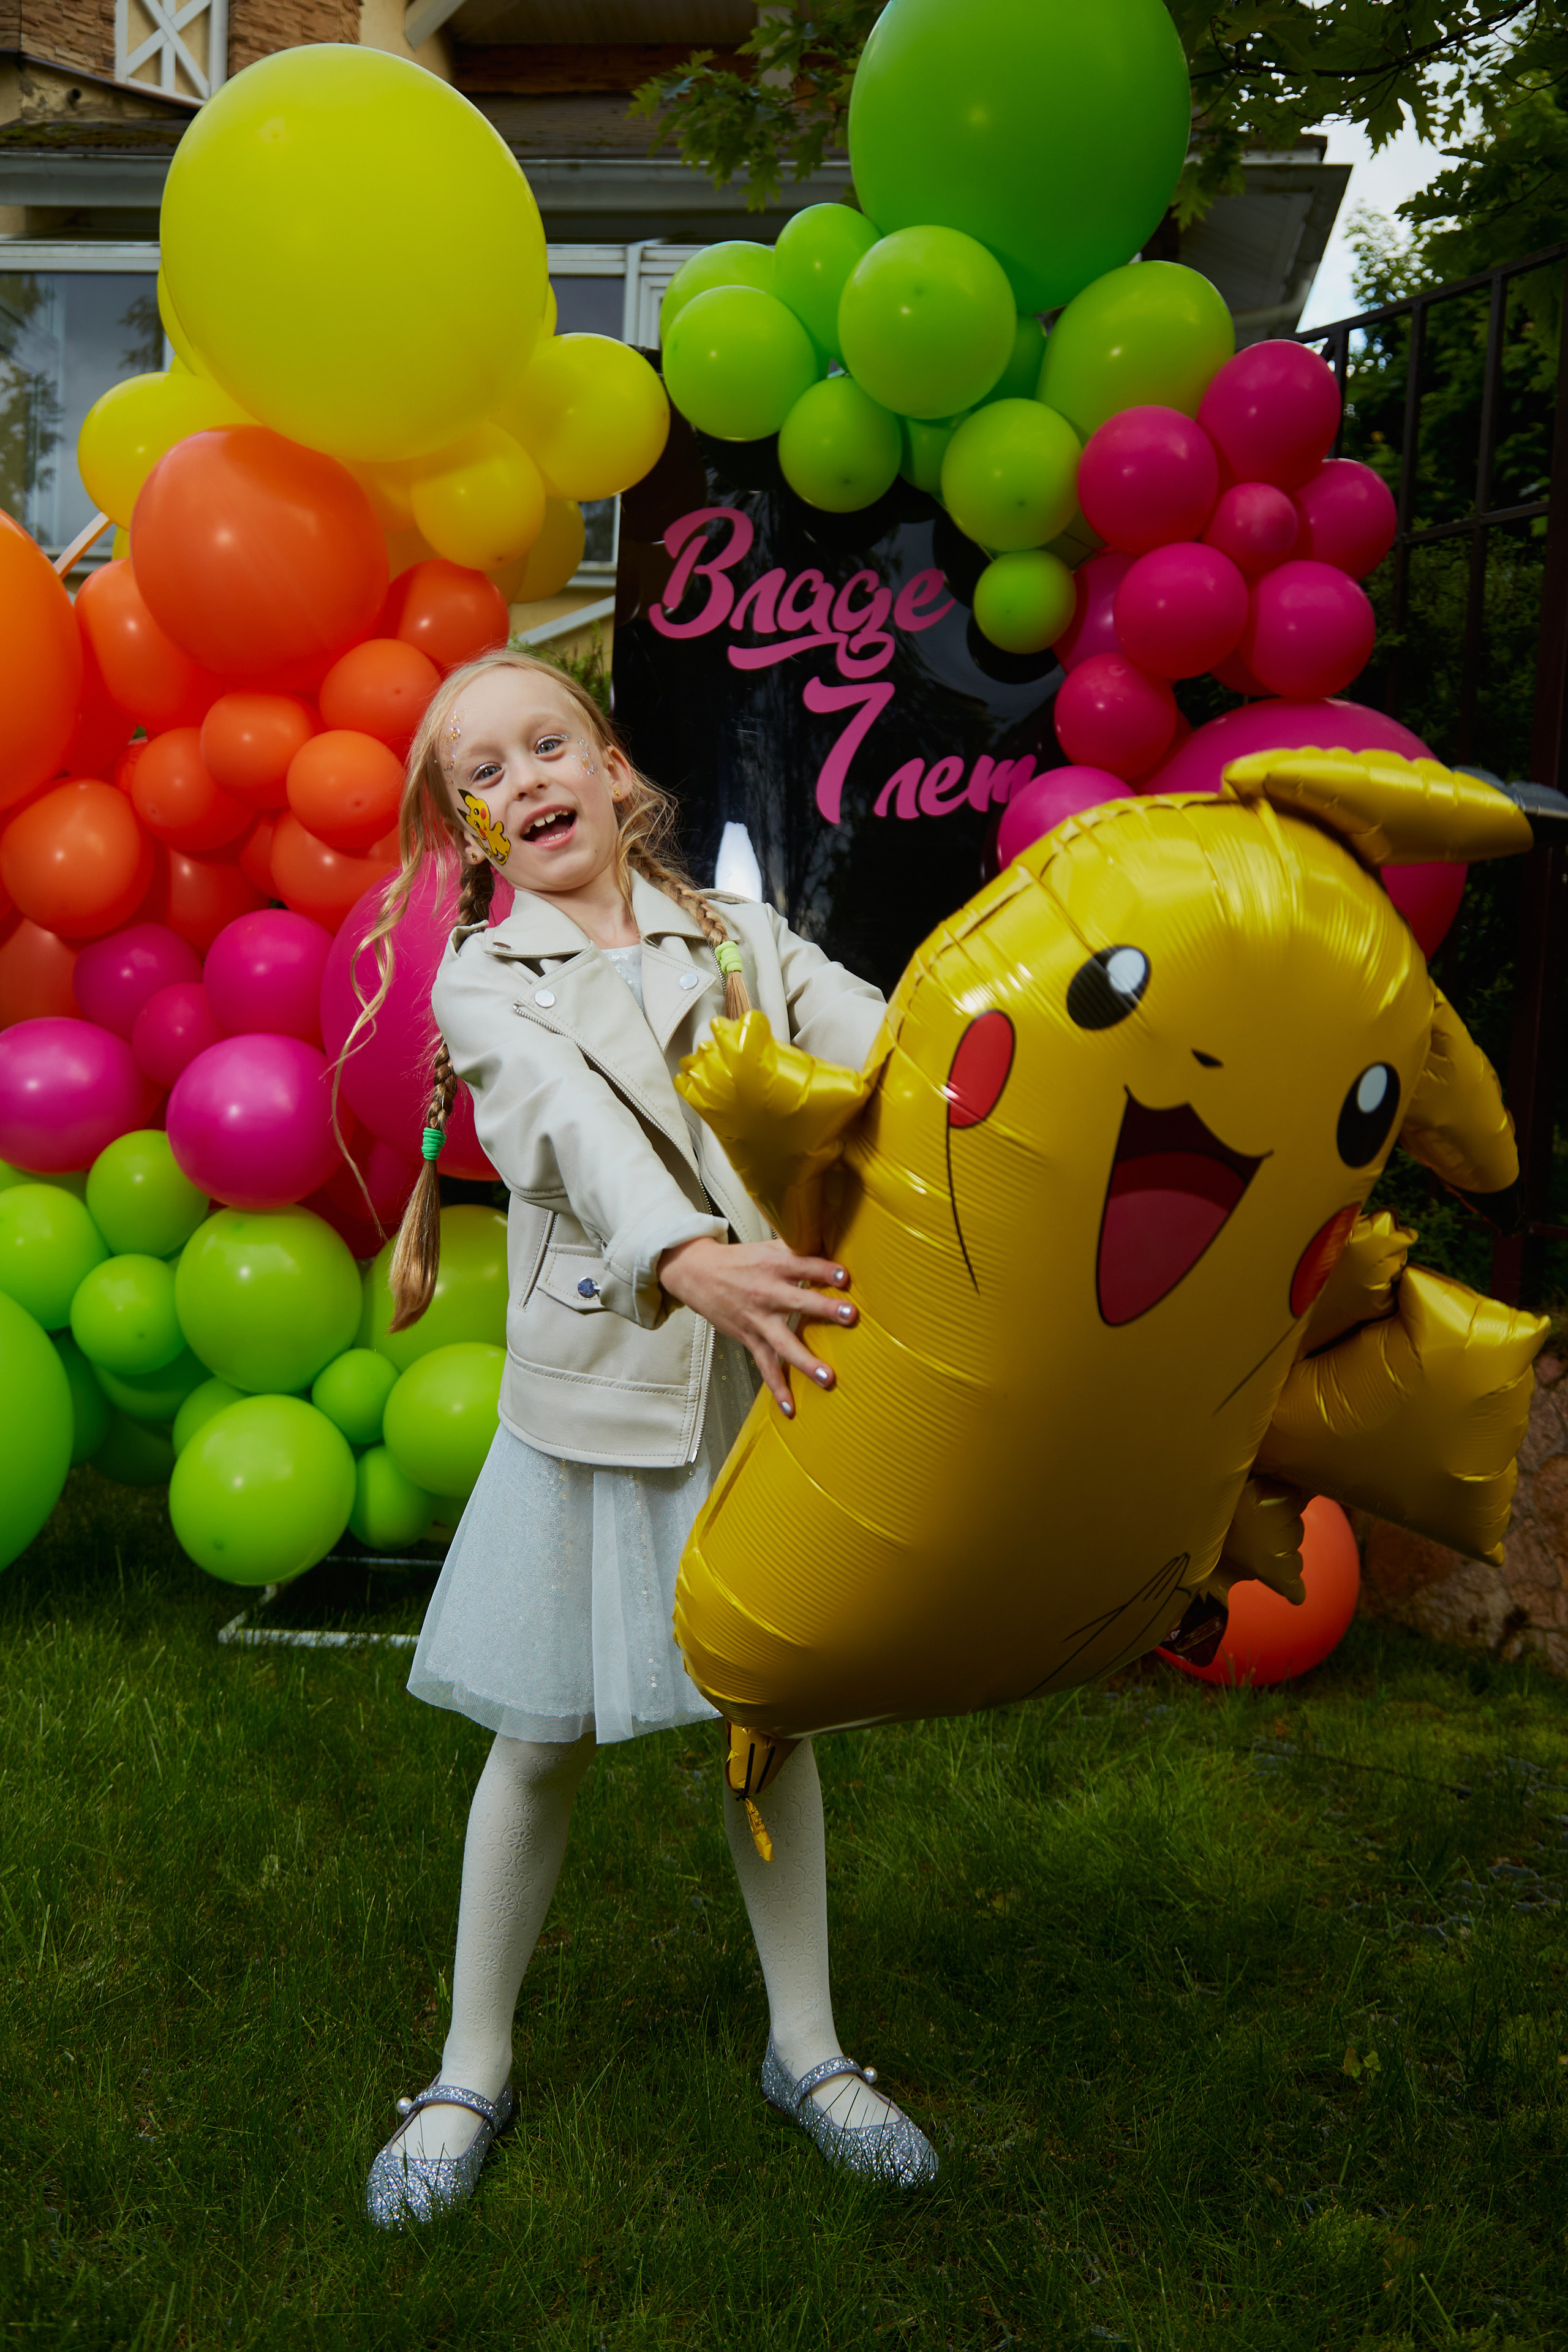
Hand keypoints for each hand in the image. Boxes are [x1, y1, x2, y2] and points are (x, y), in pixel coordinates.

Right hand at [657, 1236, 855, 1417]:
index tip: (845, 1275)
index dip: (824, 1269)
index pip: (803, 1265)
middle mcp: (767, 1292)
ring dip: (805, 1360)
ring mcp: (758, 1319)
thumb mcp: (767, 1247)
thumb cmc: (739, 1261)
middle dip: (824, 1309)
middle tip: (849, 1315)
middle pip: (799, 1301)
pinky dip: (777, 1387)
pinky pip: (765, 1365)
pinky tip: (789, 1408)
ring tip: (827, 1377)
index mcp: (774, 1266)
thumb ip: (797, 1249)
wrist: (697, 1273)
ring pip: (783, 1342)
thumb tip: (831, 1244)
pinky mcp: (750, 1337)